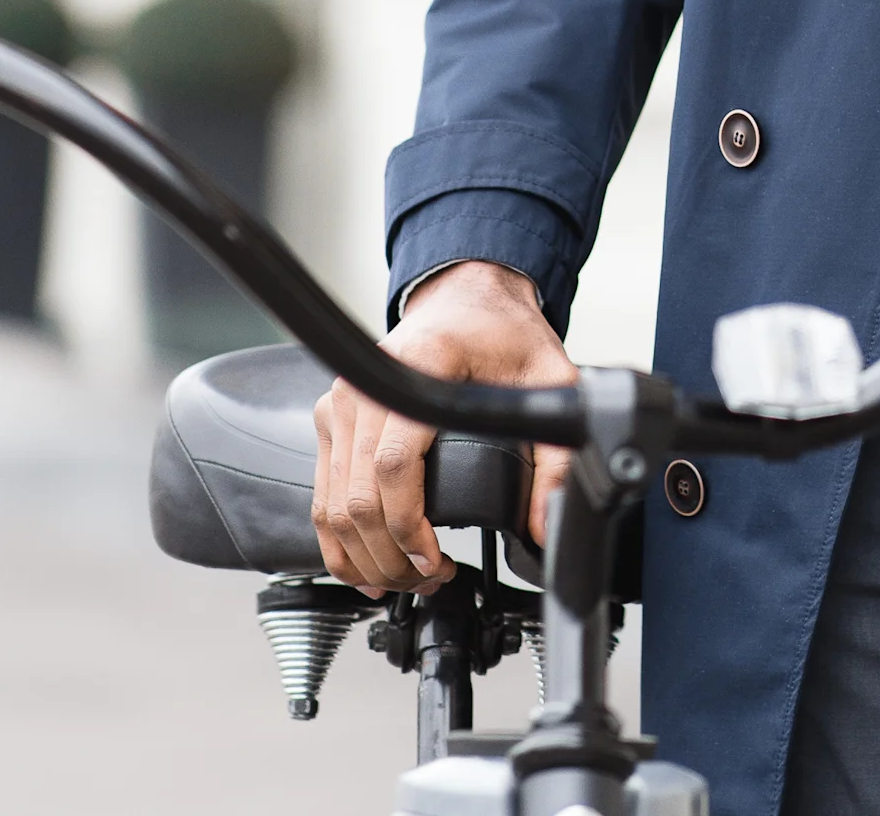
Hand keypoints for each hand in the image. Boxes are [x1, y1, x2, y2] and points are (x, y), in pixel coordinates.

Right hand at [312, 261, 575, 594]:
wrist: (467, 296)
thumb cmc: (502, 332)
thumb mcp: (550, 382)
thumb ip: (555, 455)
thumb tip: (543, 525)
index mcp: (416, 369)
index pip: (392, 464)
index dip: (409, 527)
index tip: (435, 562)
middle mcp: (365, 387)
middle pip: (357, 496)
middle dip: (390, 557)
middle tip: (430, 582)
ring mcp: (342, 402)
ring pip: (332, 504)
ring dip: (363, 557)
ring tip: (405, 582)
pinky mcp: (333, 417)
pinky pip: (323, 492)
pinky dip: (339, 539)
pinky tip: (367, 565)